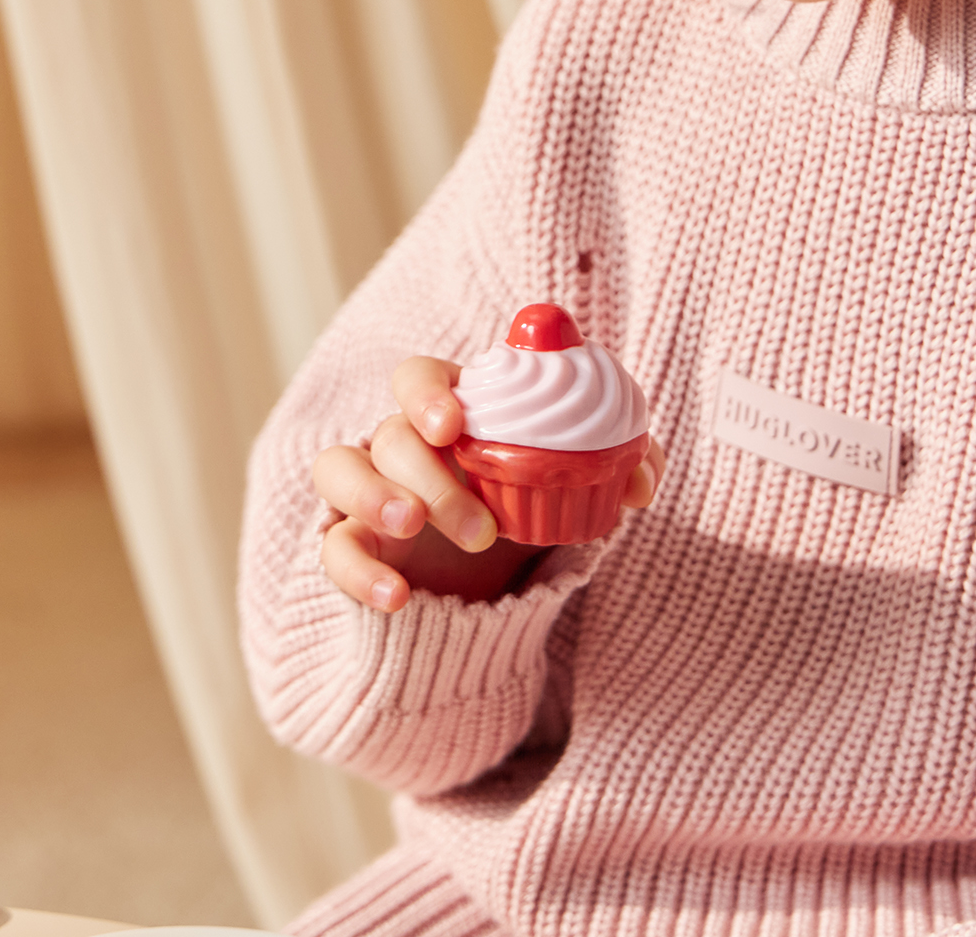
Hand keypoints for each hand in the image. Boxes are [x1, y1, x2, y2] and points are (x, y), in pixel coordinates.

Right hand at [313, 355, 665, 612]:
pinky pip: (334, 548)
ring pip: (338, 469)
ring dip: (374, 495)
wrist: (491, 580)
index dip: (427, 393)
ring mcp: (371, 491)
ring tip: (413, 526)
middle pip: (390, 431)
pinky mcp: (355, 544)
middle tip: (480, 528)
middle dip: (429, 474)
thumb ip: (619, 468)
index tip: (454, 425)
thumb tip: (641, 481)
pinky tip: (397, 597)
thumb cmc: (531, 502)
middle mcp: (402, 443)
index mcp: (453, 411)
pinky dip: (359, 570)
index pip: (418, 377)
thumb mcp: (578, 483)